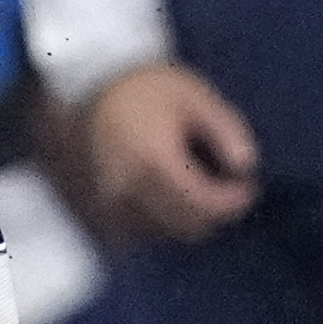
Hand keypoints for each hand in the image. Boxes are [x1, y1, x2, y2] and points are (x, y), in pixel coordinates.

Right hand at [82, 62, 258, 242]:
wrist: (75, 90)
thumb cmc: (140, 89)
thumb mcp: (190, 93)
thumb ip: (225, 127)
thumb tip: (247, 166)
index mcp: (154, 162)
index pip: (207, 205)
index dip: (235, 200)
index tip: (247, 186)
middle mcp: (128, 191)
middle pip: (188, 225)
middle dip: (213, 210)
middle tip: (222, 185)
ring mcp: (109, 206)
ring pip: (165, 233)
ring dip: (187, 217)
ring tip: (192, 186)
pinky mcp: (97, 213)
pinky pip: (140, 234)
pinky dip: (159, 221)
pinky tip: (162, 193)